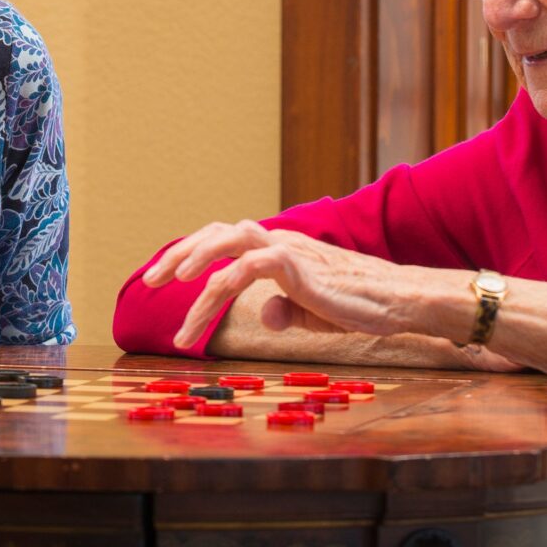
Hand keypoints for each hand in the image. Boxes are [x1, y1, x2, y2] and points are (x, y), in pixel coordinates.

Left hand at [144, 221, 453, 351]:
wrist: (396, 300)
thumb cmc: (357, 303)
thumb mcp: (311, 310)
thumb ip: (284, 308)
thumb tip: (263, 314)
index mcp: (276, 249)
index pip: (225, 241)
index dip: (191, 254)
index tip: (162, 278)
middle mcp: (277, 242)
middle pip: (217, 233)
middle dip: (179, 254)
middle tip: (149, 280)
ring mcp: (287, 250)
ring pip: (229, 240)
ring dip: (195, 261)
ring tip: (170, 284)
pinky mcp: (298, 266)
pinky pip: (251, 266)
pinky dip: (224, 280)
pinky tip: (208, 301)